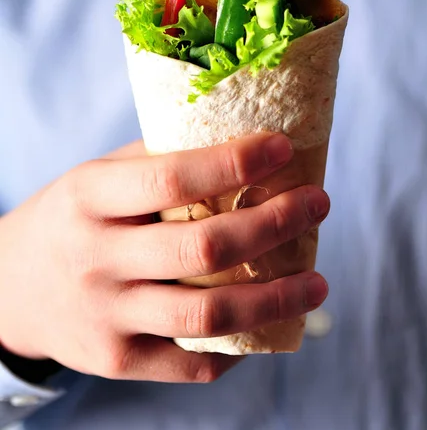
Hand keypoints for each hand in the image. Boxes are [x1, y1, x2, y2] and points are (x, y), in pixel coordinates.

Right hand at [0, 133, 329, 382]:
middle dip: (274, 223)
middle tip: (318, 203)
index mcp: (89, 198)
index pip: (172, 178)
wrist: (8, 289)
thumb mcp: (95, 177)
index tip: (282, 148)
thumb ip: (156, 162)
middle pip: (204, 249)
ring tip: (318, 282)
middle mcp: (96, 259)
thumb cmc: (69, 219)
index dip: (235, 163)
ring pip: (208, 317)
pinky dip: (240, 346)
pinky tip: (266, 324)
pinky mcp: (117, 361)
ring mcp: (106, 318)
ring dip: (277, 298)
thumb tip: (237, 143)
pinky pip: (192, 362)